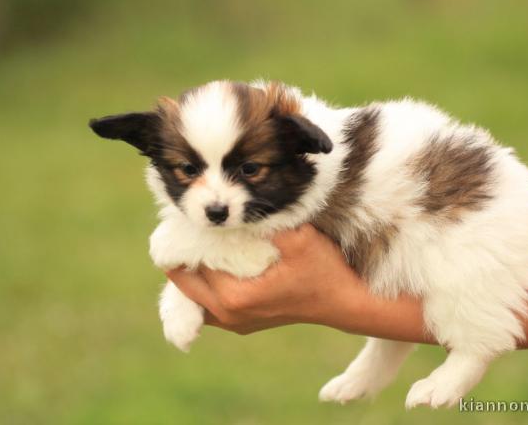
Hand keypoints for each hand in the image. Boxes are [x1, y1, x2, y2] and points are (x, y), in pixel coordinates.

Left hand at [166, 225, 367, 334]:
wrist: (346, 303)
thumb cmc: (324, 271)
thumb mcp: (299, 238)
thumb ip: (265, 221)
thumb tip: (235, 204)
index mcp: (234, 296)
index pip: (190, 262)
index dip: (188, 236)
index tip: (192, 213)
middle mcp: (227, 315)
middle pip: (181, 281)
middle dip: (183, 253)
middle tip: (191, 226)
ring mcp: (233, 323)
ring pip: (190, 295)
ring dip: (192, 269)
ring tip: (202, 242)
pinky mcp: (240, 323)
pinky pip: (206, 304)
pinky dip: (204, 283)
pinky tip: (216, 261)